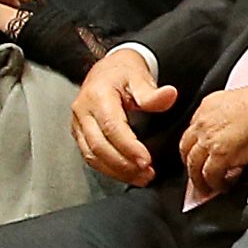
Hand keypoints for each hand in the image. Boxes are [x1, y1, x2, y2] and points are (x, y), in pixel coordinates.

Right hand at [71, 46, 172, 184]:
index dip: (128, 147)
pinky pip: (90, 156)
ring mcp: (78, 124)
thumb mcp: (140, 76)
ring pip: (92, 155)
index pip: (111, 127)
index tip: (147, 161)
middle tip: (147, 174)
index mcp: (98, 96)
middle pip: (98, 146)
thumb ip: (152, 92)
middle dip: (123, 164)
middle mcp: (82, 111)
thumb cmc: (124, 73)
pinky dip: (108, 169)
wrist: (107, 69)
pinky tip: (128, 174)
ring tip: (141, 178)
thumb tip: (169, 95)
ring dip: (116, 171)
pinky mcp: (80, 134)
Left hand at [177, 74, 247, 195]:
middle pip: (186, 148)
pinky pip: (210, 174)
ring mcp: (210, 137)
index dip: (197, 146)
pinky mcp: (220, 153)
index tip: (202, 155)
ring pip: (193, 164)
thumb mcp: (242, 103)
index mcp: (209, 105)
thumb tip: (234, 135)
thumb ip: (230, 119)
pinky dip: (215, 183)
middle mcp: (204, 121)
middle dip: (191, 164)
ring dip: (199, 178)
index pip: (193, 130)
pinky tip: (223, 186)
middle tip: (197, 176)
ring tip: (208, 187)